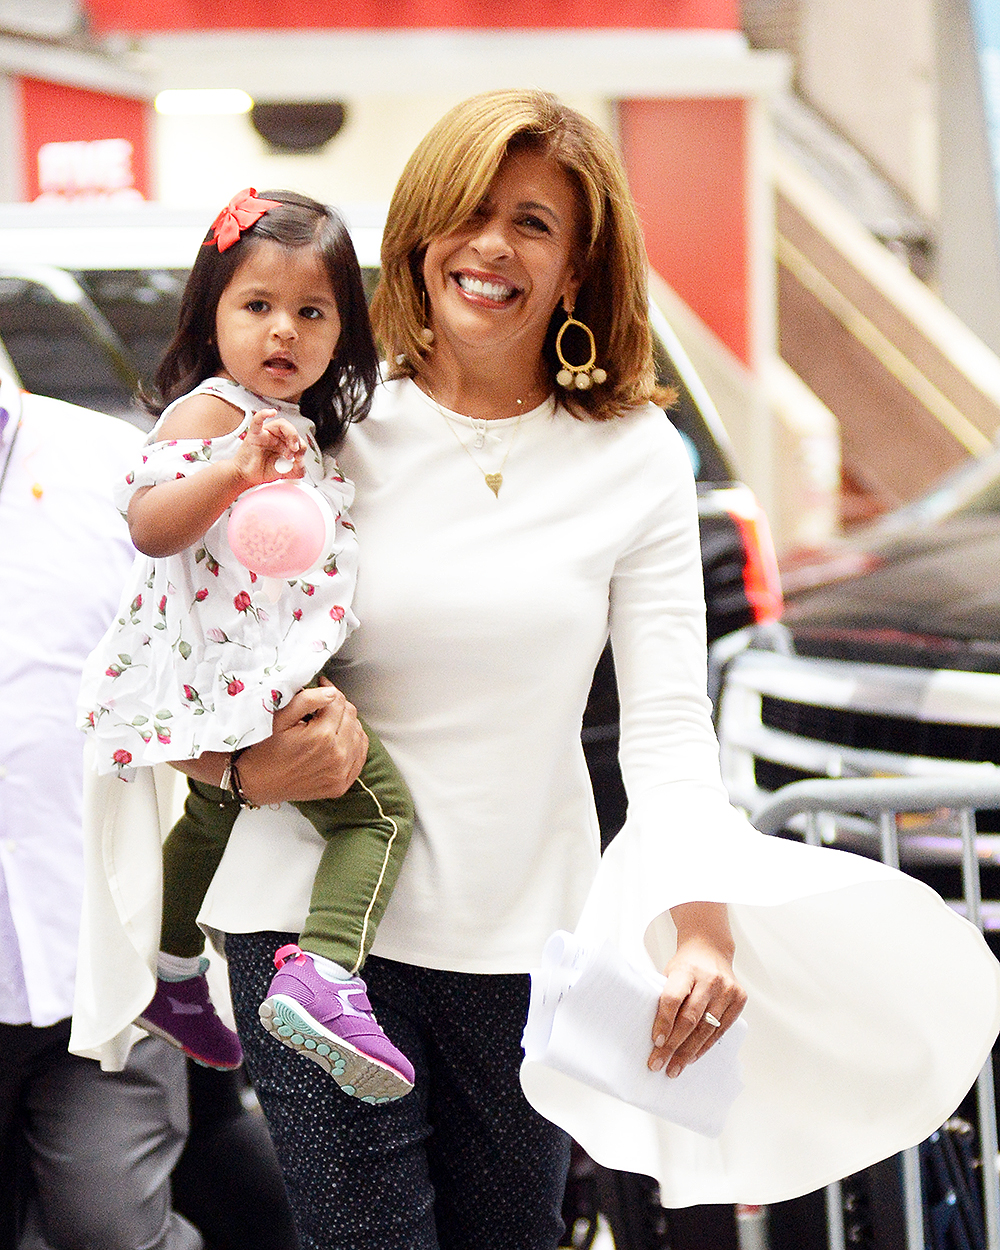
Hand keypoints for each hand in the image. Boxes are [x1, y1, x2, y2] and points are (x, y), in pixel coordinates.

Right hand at [233, 409, 305, 486]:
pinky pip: (257, 420)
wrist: (247, 477)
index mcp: (284, 444)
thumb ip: (298, 470)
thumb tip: (302, 462)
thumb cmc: (263, 472)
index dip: (302, 448)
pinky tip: (271, 412)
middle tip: (294, 455)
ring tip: (291, 447)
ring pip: (281, 424)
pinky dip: (264, 414)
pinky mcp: (254, 434)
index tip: (299, 460)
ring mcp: (265, 434)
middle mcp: (276, 437)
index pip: (298, 440)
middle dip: (297, 442)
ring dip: (291, 434)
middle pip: (291, 430)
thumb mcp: (286, 473)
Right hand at [233, 677, 367, 804]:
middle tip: (323, 706)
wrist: (258, 782)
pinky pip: (360, 756)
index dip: (330, 690)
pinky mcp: (342, 784)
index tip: (321, 686)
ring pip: (359, 734)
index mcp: (322, 736)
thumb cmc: (265, 748)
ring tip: (330, 722)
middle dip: (339, 706)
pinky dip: (354, 743)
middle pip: (351, 716)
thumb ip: (307, 700)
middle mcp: (337, 755)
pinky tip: (340, 738)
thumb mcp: (280, 718)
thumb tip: (331, 692)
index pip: (339, 701)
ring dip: (348, 723)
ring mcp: (341, 772)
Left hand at [648, 901, 745, 1078]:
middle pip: (690, 1018)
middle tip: (659, 1064)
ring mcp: (727, 990)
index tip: (655, 1043)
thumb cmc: (686, 966)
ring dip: (689, 1051)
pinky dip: (705, 1045)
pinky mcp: (739, 999)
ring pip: (706, 1028)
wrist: (711, 949)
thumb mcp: (670, 973)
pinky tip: (693, 1057)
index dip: (664, 1022)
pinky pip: (721, 1029)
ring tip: (675, 1067)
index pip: (673, 998)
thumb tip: (654, 1035)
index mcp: (687, 970)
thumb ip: (665, 998)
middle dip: (673, 1045)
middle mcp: (710, 980)